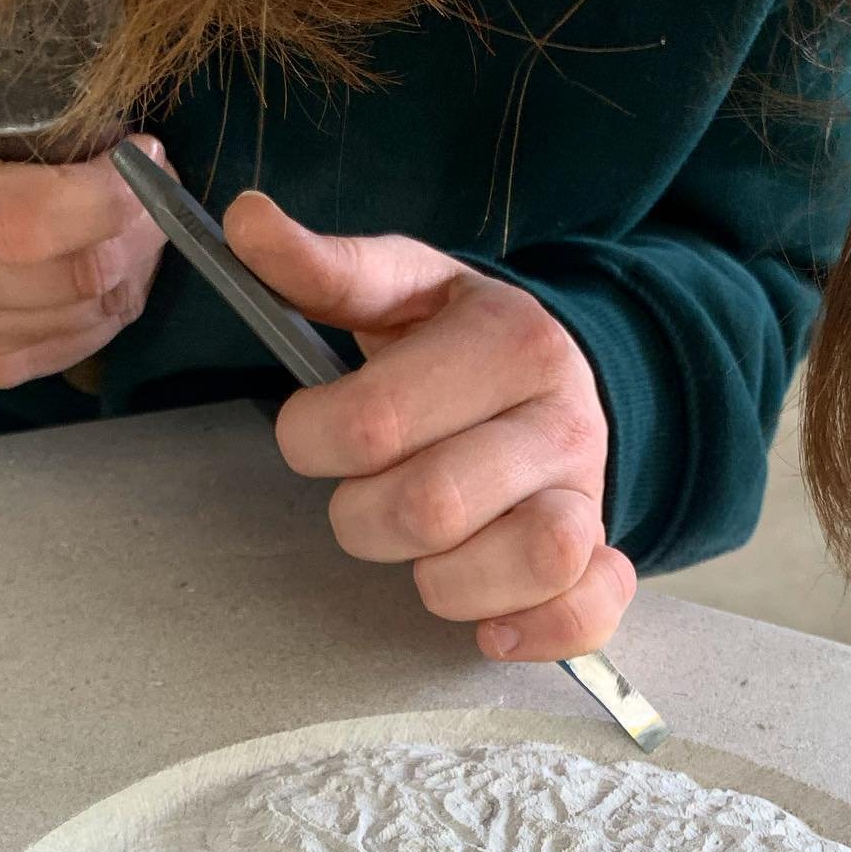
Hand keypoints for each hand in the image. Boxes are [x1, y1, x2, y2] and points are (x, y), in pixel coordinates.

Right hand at [0, 57, 168, 388]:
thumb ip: (39, 99)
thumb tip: (143, 154)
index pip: (9, 218)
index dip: (98, 202)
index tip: (145, 160)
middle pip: (56, 277)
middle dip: (131, 238)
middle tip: (156, 199)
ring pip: (75, 316)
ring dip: (130, 274)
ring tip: (135, 228)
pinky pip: (70, 348)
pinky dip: (110, 312)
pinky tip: (113, 272)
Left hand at [224, 192, 635, 661]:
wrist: (557, 380)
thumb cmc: (457, 345)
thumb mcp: (401, 289)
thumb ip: (325, 268)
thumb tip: (248, 221)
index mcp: (510, 340)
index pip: (375, 422)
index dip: (312, 441)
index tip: (314, 434)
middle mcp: (562, 419)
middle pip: (432, 506)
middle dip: (363, 519)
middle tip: (364, 497)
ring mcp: (589, 496)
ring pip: (527, 560)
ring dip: (443, 580)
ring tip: (424, 553)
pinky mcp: (602, 562)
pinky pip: (588, 615)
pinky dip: (535, 631)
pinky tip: (488, 624)